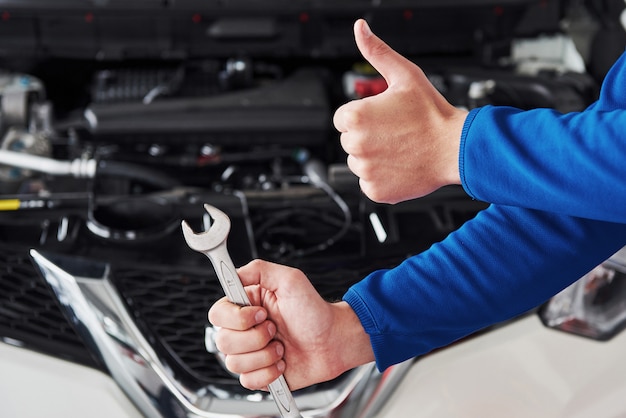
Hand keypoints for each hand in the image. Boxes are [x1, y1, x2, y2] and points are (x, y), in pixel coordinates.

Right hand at [208, 259, 373, 390]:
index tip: (261, 313)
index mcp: (246, 306)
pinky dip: (268, 373)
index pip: (217, 314)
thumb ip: (258, 270)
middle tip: (275, 329)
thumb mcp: (290, 279)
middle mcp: (244, 330)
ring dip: (264, 355)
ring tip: (282, 346)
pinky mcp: (258, 374)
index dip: (237, 318)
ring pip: (233, 363)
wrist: (333, 341)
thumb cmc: (315, 310)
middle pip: (222, 341)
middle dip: (255, 337)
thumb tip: (233, 274)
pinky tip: (282, 362)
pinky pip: (247, 381)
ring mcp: (250, 353)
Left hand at [333, 19, 467, 203]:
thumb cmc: (432, 113)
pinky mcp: (375, 191)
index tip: (385, 118)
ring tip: (400, 148)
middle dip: (368, 137)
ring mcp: (365, 171)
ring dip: (374, 157)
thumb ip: (376, 52)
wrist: (456, 148)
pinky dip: (381, 177)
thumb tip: (360, 29)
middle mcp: (355, 145)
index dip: (364, 117)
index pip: (342, 119)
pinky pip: (369, 183)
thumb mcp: (404, 74)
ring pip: (359, 163)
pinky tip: (400, 164)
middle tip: (396, 133)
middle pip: (349, 141)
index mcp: (355, 117)